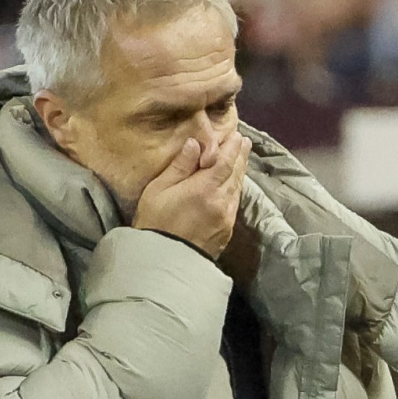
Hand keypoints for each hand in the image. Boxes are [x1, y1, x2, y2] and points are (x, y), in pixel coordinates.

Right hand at [131, 131, 248, 258]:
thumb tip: (195, 144)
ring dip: (239, 172)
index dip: (231, 147)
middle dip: (240, 156)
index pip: (225, 161)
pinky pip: (234, 205)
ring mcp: (226, 219)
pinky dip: (235, 190)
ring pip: (237, 189)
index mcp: (204, 189)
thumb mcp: (159, 190)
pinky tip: (233, 186)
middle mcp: (221, 202)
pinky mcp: (225, 232)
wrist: (164, 263)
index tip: (236, 135)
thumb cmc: (154, 224)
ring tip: (241, 159)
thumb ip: (180, 166)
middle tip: (243, 142)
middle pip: (235, 174)